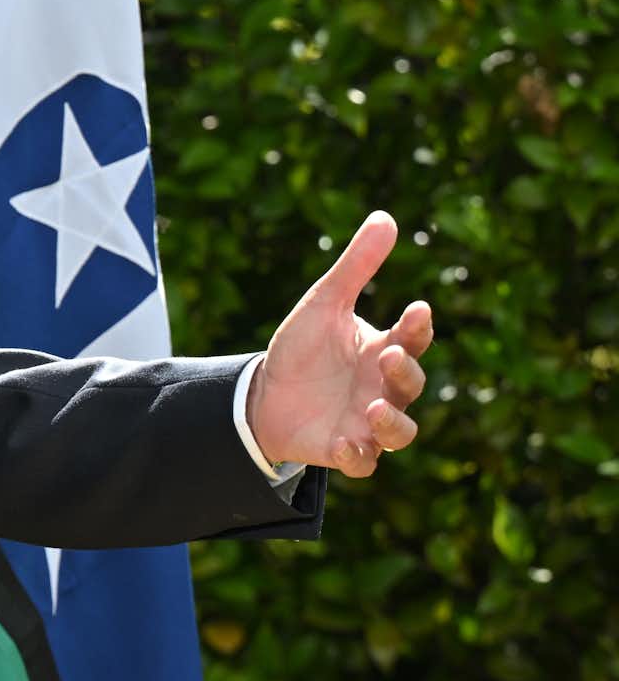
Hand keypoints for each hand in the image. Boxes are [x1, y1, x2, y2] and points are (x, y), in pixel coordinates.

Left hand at [247, 210, 434, 477]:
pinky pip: (363, 463)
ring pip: (401, 432)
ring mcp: (367, 422)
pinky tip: (342, 443)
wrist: (263, 394)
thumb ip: (356, 267)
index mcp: (383, 350)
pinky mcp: (344, 450)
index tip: (416, 308)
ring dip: (393, 423)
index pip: (413, 339)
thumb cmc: (302, 348)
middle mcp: (383, 389)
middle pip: (411, 385)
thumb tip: (386, 217)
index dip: (418, 327)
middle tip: (386, 355)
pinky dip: (358, 456)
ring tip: (372, 407)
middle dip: (405, 372)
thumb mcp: (324, 302)